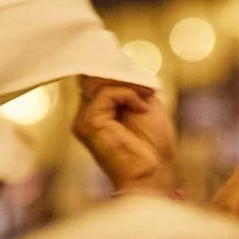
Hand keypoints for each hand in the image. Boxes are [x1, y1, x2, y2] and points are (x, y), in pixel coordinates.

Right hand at [74, 79, 177, 195]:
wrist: (154, 172)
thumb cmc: (153, 146)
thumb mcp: (145, 104)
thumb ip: (131, 85)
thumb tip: (121, 66)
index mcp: (97, 111)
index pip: (97, 79)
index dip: (118, 71)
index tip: (142, 80)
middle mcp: (86, 114)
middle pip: (96, 77)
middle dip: (125, 76)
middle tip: (148, 88)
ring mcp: (83, 119)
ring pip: (100, 82)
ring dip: (129, 85)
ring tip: (147, 98)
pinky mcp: (88, 123)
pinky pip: (106, 93)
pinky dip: (127, 95)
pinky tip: (141, 108)